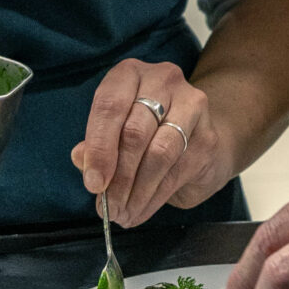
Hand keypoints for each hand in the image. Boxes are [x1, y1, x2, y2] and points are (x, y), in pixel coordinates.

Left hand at [72, 58, 235, 227]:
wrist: (196, 132)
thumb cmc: (145, 130)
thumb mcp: (113, 131)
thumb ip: (96, 144)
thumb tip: (81, 159)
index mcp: (130, 74)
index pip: (110, 105)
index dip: (99, 148)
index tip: (93, 184)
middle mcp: (163, 79)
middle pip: (135, 132)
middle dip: (118, 178)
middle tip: (107, 208)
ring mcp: (191, 105)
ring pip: (159, 153)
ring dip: (137, 192)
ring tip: (123, 214)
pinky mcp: (207, 136)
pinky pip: (177, 172)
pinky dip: (154, 198)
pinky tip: (141, 211)